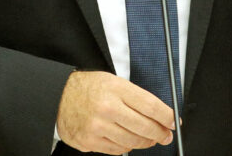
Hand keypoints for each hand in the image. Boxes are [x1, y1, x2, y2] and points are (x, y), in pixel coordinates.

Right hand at [56, 70, 175, 153]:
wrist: (58, 95)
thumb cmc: (89, 87)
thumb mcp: (114, 82)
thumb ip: (136, 97)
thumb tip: (161, 115)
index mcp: (116, 89)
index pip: (150, 105)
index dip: (166, 116)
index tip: (173, 122)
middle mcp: (107, 108)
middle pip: (145, 127)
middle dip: (160, 133)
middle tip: (165, 135)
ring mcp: (97, 126)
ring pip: (133, 142)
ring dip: (144, 142)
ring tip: (147, 138)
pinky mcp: (89, 141)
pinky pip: (117, 150)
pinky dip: (126, 146)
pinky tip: (126, 139)